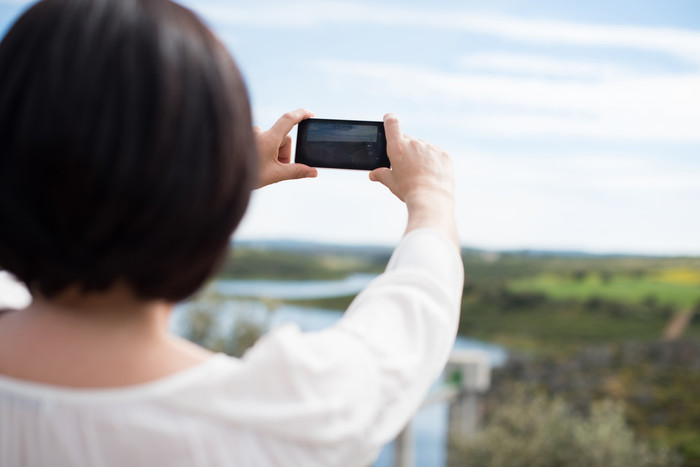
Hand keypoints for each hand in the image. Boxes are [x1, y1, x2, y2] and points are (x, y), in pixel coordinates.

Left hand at [254, 109, 317, 188]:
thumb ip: (296, 172)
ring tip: (264, 167)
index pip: (288, 120)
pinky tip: (256, 161)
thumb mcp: (275, 175)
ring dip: (274, 153)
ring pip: (273, 140)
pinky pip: (263, 140)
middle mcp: (259, 133)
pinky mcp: (247, 137)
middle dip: (285, 153)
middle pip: (283, 138)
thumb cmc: (246, 176)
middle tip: (276, 168)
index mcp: (268, 139)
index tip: (311, 114)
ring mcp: (252, 134)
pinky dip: (265, 150)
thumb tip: (314, 172)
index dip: (301, 114)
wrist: (222, 177)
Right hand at [369, 113, 458, 247]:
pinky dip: (433, 160)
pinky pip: (436, 154)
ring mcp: (430, 147)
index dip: (389, 119)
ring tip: (420, 174)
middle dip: (406, 149)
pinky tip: (431, 174)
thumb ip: (381, 175)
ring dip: (420, 155)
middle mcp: (414, 143)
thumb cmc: (408, 190)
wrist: (431, 198)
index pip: (392, 123)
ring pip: (423, 147)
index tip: (389, 118)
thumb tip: (373, 174)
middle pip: (408, 140)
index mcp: (397, 147)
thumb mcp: (391, 183)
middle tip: (406, 166)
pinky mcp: (443, 154)